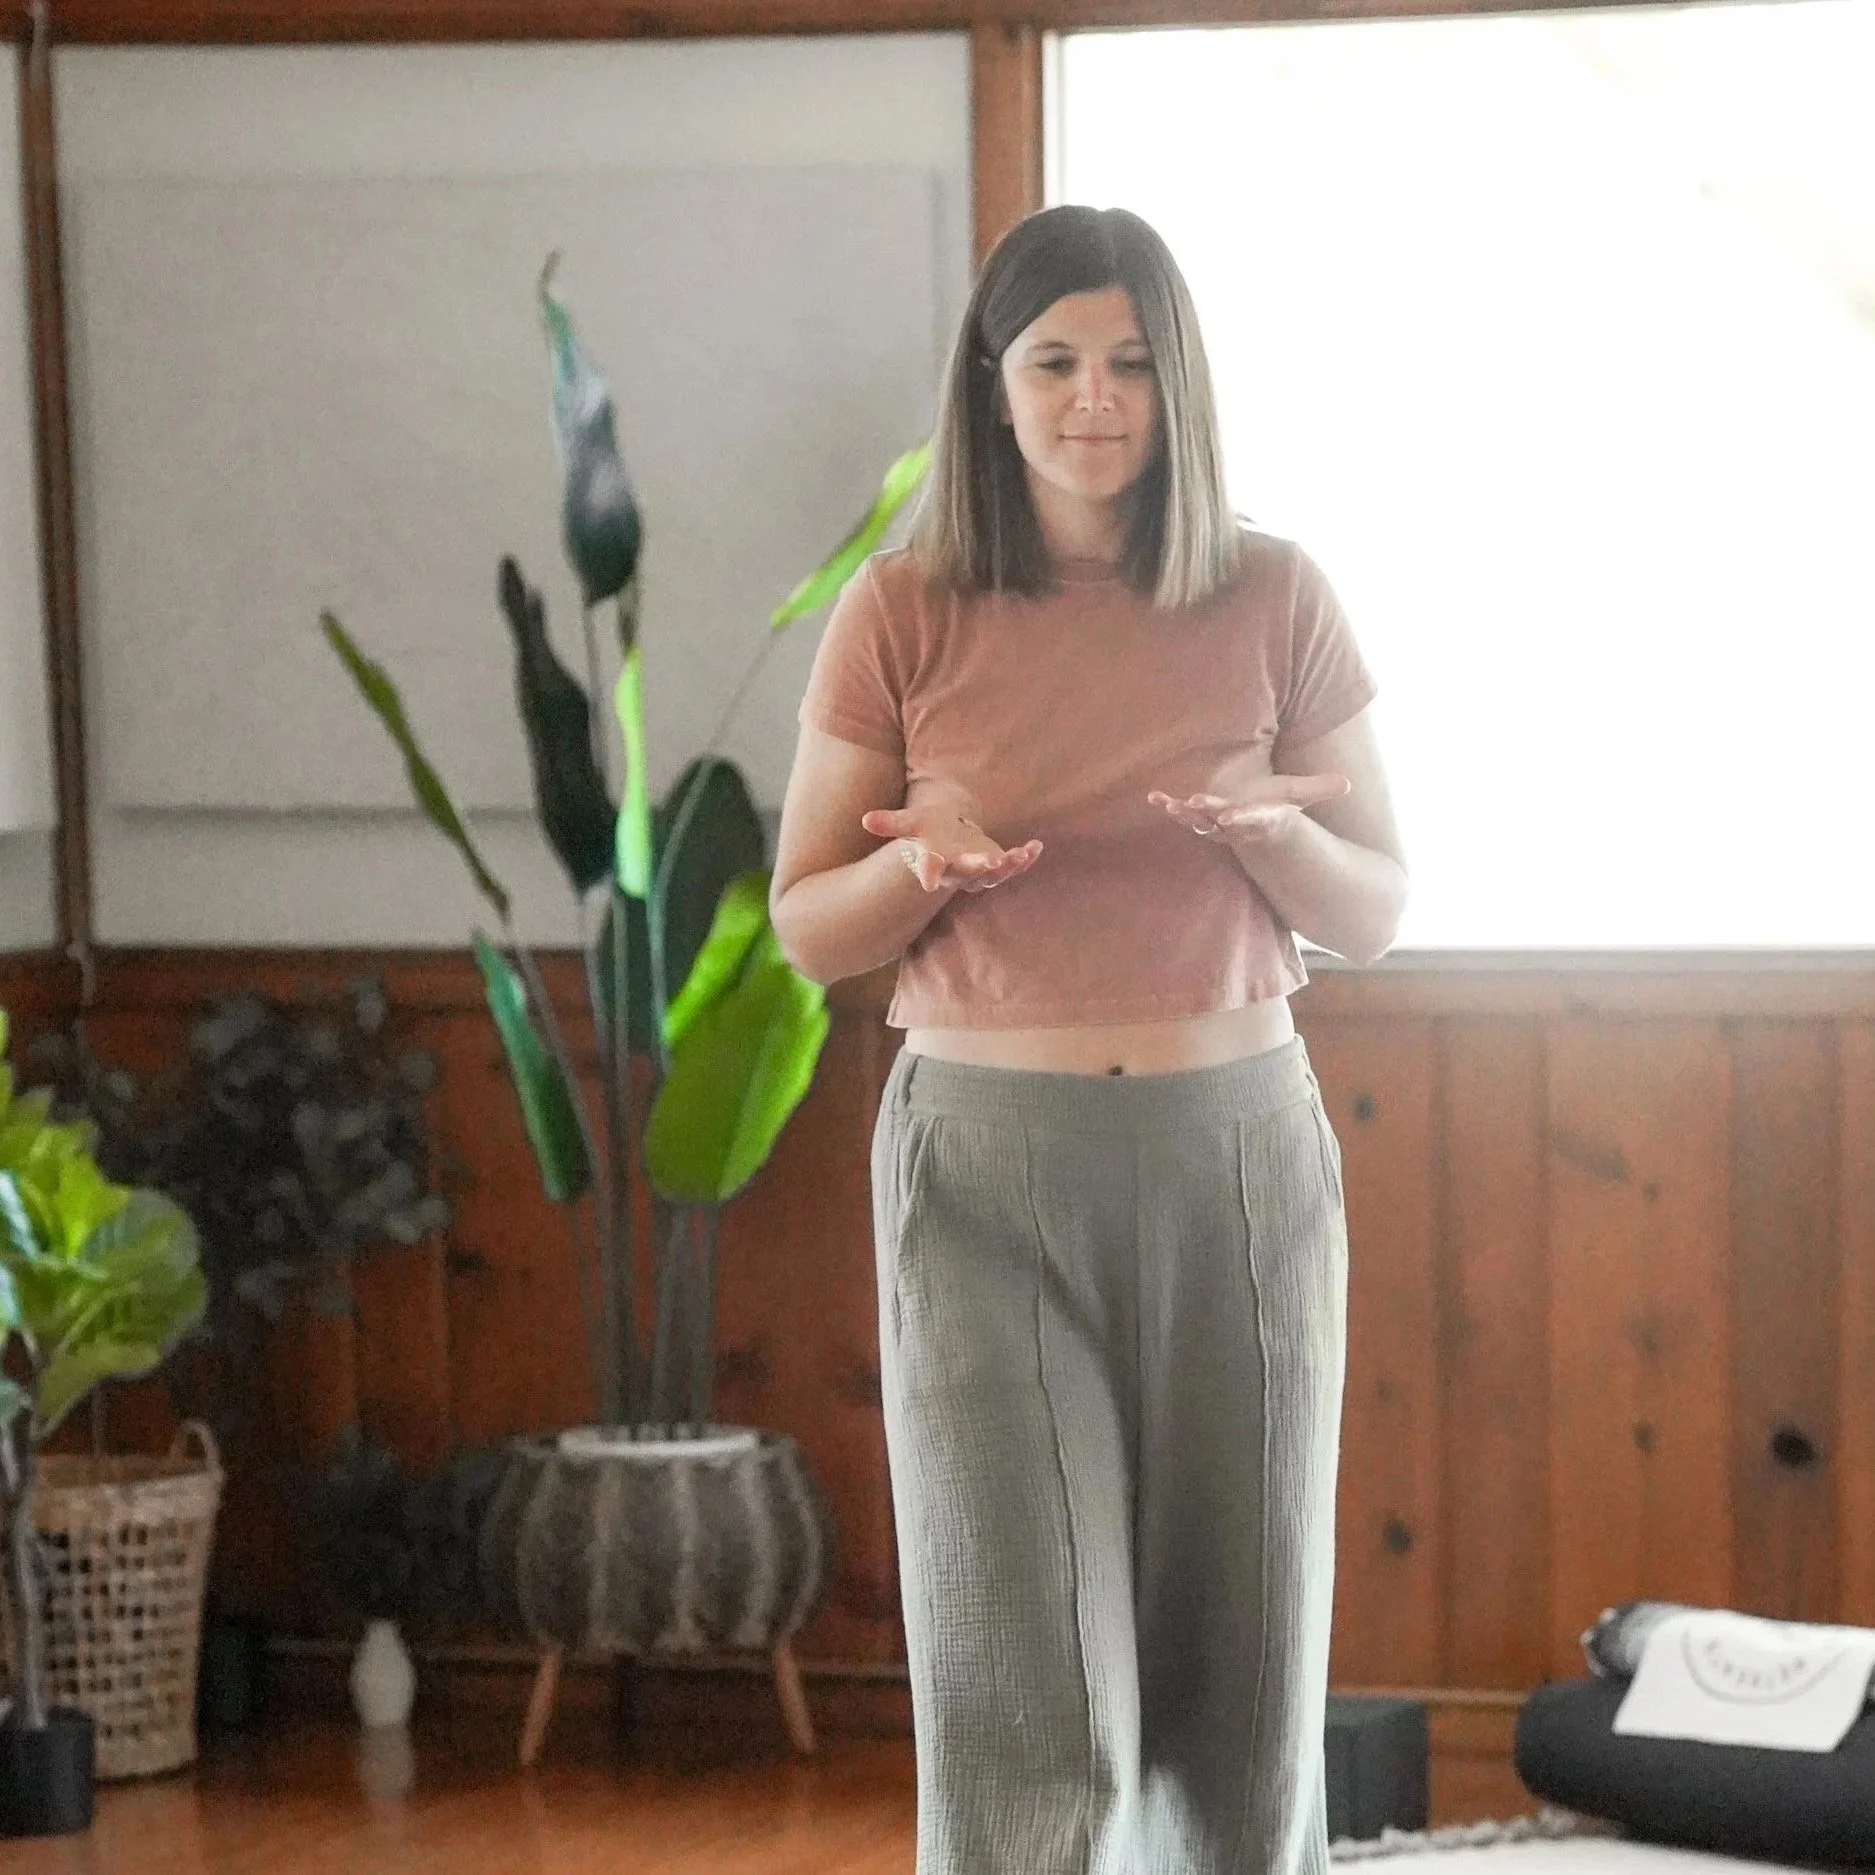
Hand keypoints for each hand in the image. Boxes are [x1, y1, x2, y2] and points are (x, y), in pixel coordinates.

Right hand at [861, 789, 1042, 894]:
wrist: (951, 839)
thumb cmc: (930, 830)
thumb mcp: (911, 823)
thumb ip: (891, 823)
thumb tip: (864, 819)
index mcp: (936, 861)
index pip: (930, 869)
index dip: (929, 875)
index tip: (928, 883)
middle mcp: (958, 871)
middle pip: (967, 874)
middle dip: (978, 868)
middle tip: (990, 862)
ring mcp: (980, 872)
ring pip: (994, 875)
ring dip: (1008, 866)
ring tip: (1020, 854)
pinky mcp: (999, 866)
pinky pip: (1014, 866)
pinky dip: (1026, 858)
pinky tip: (1037, 846)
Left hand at [1148, 771, 1350, 849]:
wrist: (1256, 832)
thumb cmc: (1277, 808)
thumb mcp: (1299, 797)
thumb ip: (1320, 789)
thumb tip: (1349, 784)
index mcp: (1260, 818)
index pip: (1253, 819)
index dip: (1242, 818)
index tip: (1230, 816)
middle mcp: (1237, 824)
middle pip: (1222, 820)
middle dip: (1209, 813)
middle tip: (1195, 804)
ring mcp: (1216, 824)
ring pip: (1199, 822)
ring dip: (1184, 814)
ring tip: (1169, 805)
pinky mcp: (1201, 818)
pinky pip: (1182, 813)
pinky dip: (1168, 805)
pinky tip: (1153, 797)